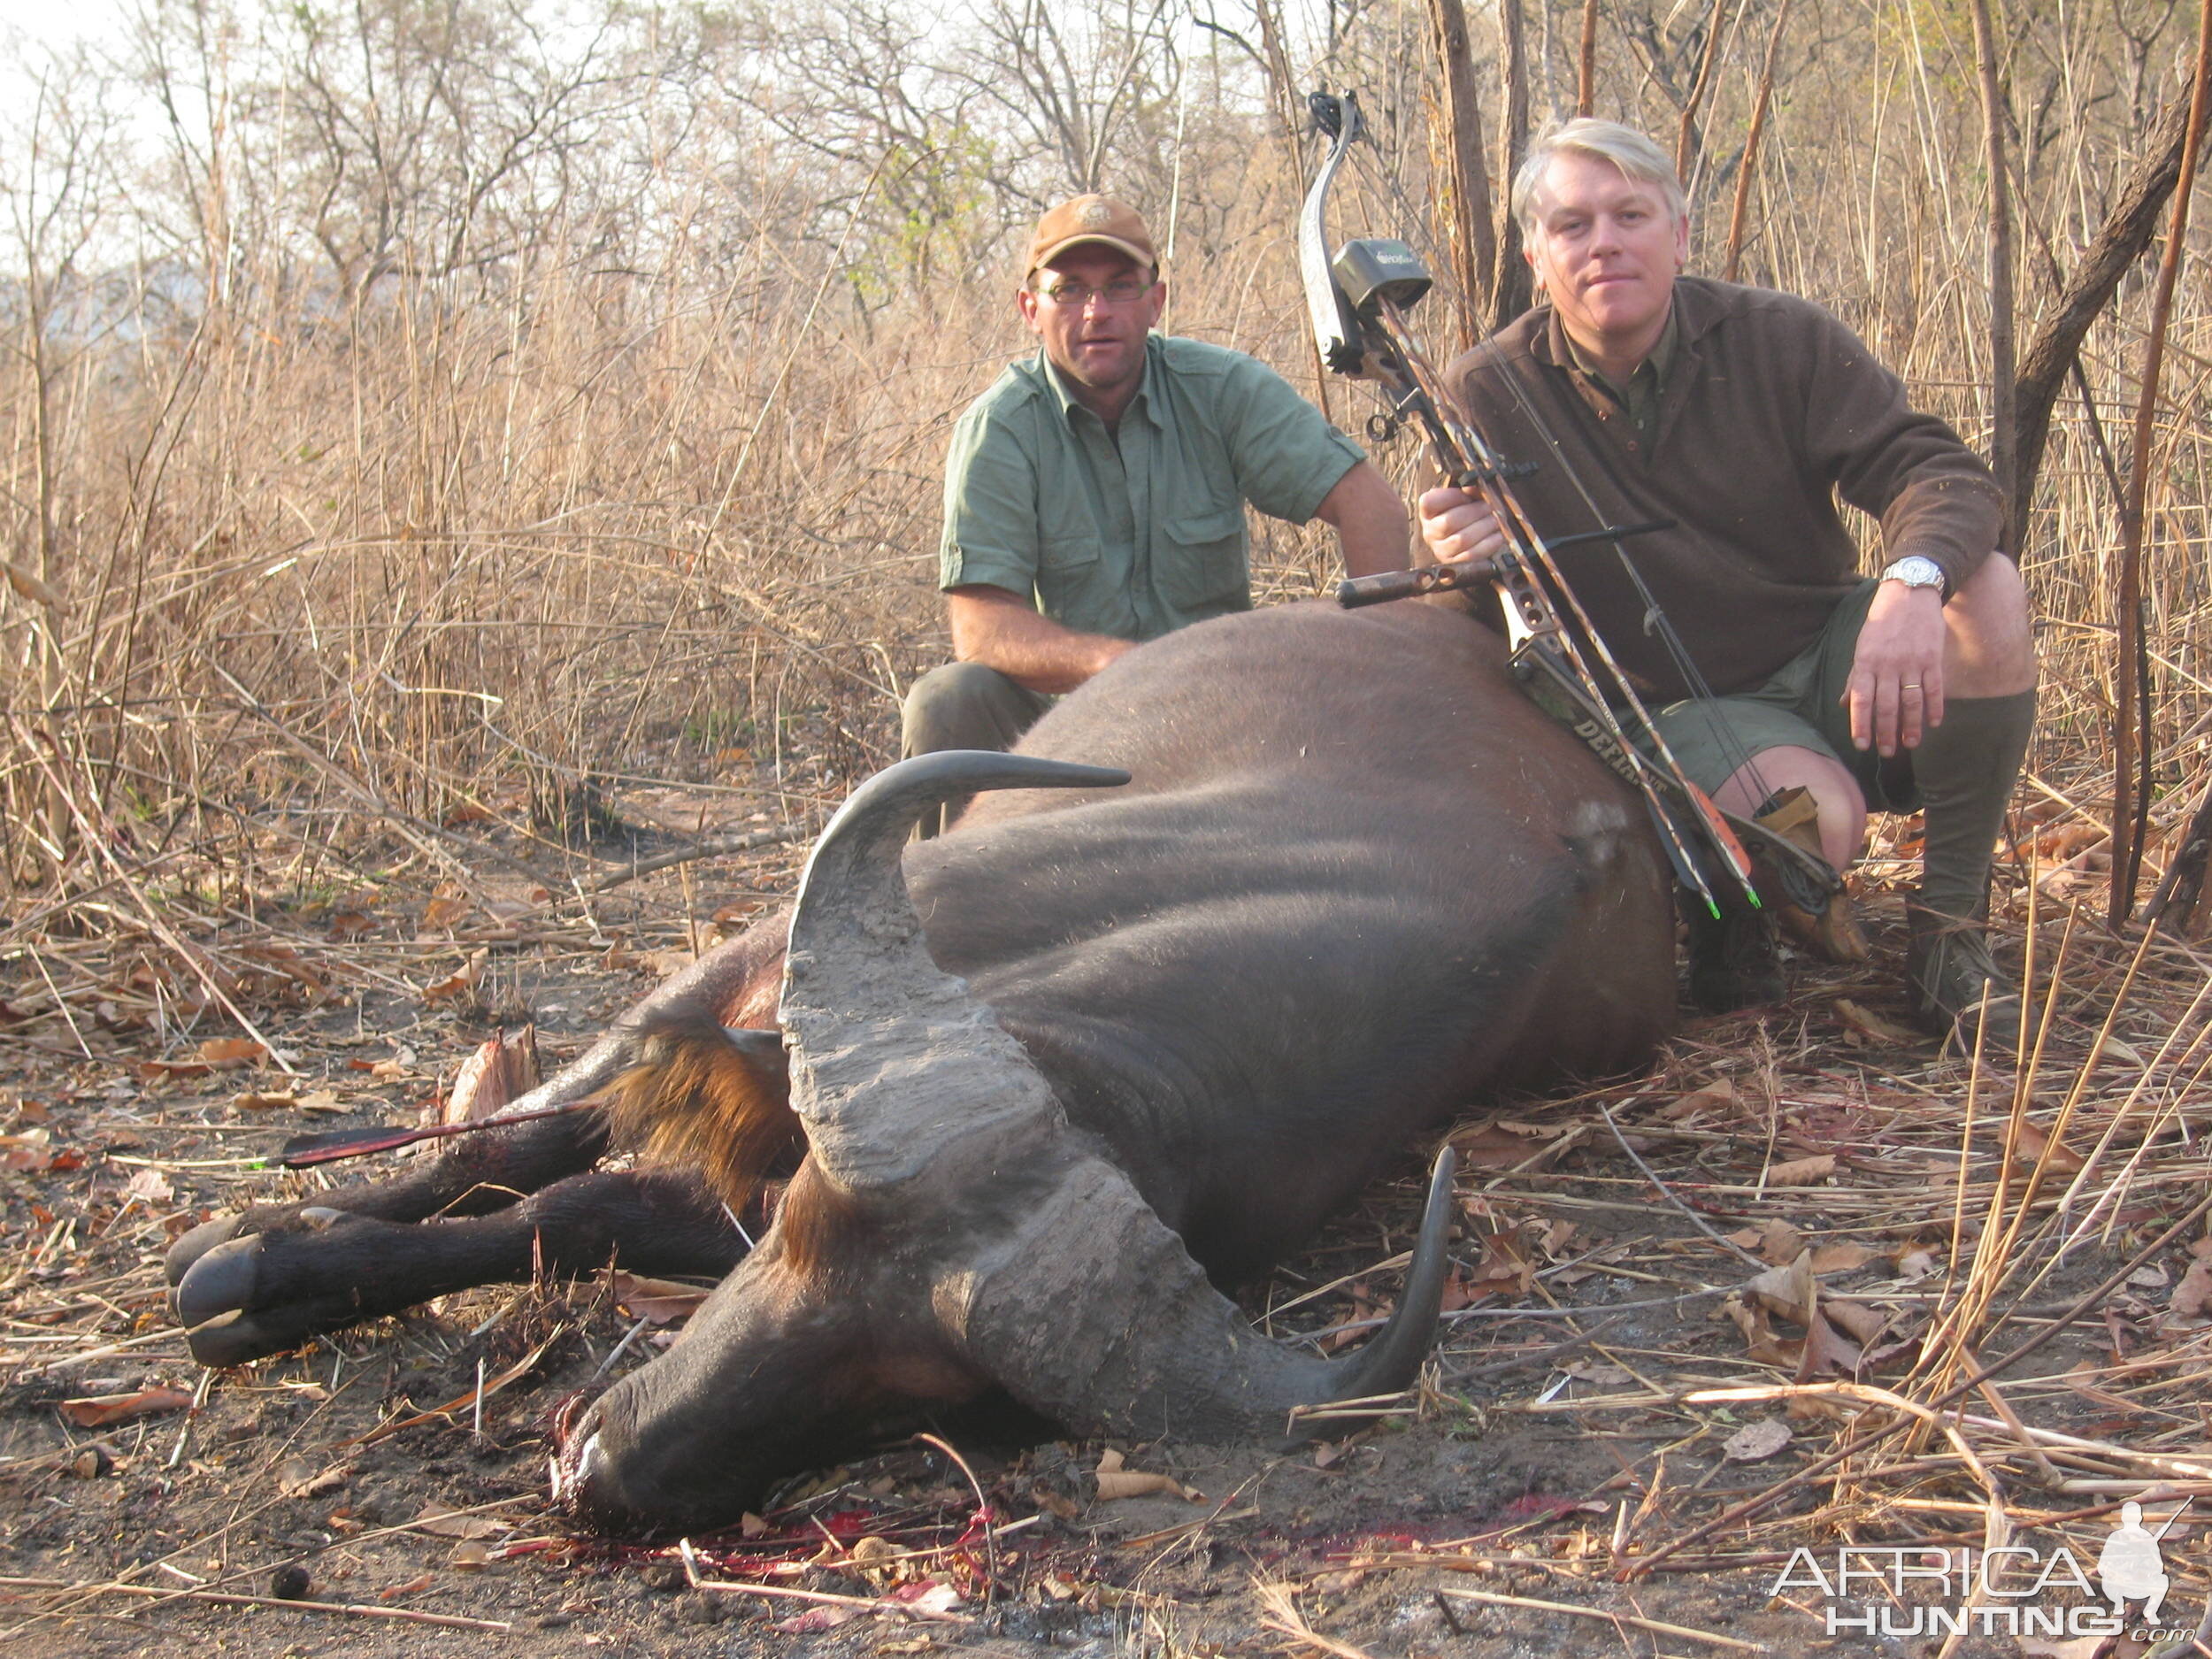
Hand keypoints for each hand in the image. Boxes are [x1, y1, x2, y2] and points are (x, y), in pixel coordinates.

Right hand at [1417, 485, 1506, 565]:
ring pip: (1462, 539)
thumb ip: (1467, 491)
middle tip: (1489, 507)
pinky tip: (1497, 536)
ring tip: (1495, 520)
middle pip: (1449, 521)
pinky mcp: (1454, 563)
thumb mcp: (1462, 498)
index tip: (1467, 494)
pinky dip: (1488, 544)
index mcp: (1428, 512)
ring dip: (1483, 527)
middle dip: (1474, 512)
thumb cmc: (1464, 513)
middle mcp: (1429, 532)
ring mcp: (1440, 550)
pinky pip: (1472, 555)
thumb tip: (1477, 489)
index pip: (1428, 502)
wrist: (1465, 536)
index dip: (1450, 497)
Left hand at [1844, 582, 1946, 755]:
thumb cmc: (1882, 623)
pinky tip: (1933, 723)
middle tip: (1887, 752)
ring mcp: (1912, 661)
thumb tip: (1844, 704)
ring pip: (1911, 700)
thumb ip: (1855, 677)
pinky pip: (1934, 687)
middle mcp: (1887, 664)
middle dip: (1886, 732)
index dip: (1860, 724)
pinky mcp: (1933, 657)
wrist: (1910, 593)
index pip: (1861, 700)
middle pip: (1886, 705)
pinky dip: (1934, 707)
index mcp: (1866, 662)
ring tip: (1910, 744)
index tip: (1861, 745)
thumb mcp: (1862, 646)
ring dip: (1911, 725)